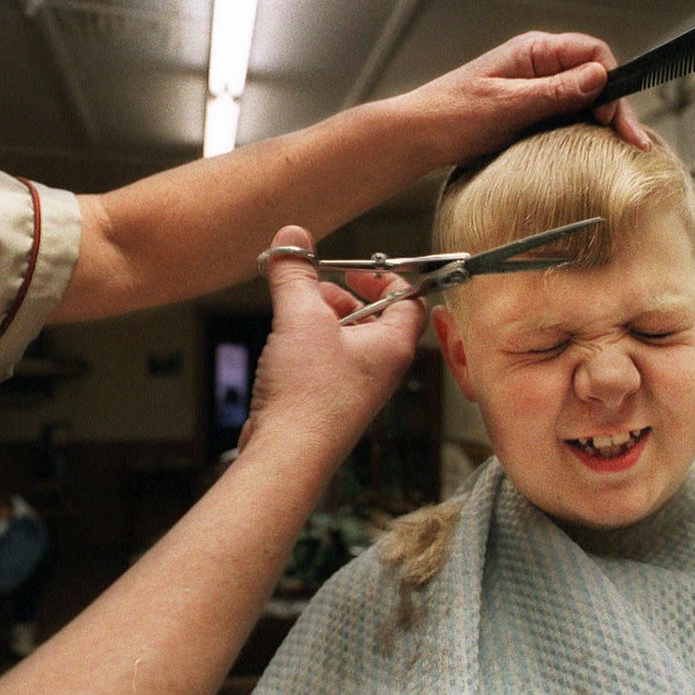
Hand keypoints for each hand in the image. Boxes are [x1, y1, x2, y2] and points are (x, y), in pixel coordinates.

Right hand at [238, 226, 425, 469]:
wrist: (287, 456)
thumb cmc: (308, 396)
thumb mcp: (300, 318)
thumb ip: (295, 274)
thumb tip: (291, 238)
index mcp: (394, 345)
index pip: (411, 300)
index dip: (386, 277)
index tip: (355, 269)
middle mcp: (383, 368)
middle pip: (375, 317)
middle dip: (343, 296)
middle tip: (315, 289)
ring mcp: (358, 388)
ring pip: (348, 339)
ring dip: (321, 319)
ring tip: (294, 313)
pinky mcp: (332, 403)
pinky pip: (329, 362)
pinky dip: (310, 345)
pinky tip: (283, 345)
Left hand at [406, 31, 649, 163]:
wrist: (419, 136)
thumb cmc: (451, 115)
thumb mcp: (507, 105)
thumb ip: (553, 92)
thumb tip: (598, 77)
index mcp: (534, 51)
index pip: (592, 54)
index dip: (611, 84)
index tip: (612, 118)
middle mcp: (538, 66)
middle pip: (593, 79)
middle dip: (615, 109)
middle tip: (633, 143)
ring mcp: (534, 89)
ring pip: (582, 100)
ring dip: (601, 122)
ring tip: (620, 150)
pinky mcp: (529, 112)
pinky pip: (565, 117)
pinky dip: (581, 132)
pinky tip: (591, 150)